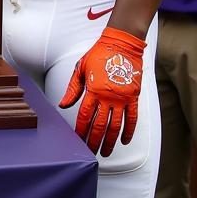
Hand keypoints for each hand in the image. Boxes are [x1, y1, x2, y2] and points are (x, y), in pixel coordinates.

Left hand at [58, 26, 145, 156]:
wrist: (122, 45)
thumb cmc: (98, 55)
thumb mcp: (80, 69)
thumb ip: (72, 89)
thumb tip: (63, 105)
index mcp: (93, 90)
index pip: (85, 116)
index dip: (81, 130)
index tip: (78, 140)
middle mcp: (108, 97)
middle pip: (100, 125)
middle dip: (94, 140)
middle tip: (91, 152)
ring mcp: (122, 99)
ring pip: (116, 126)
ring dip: (111, 141)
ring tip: (106, 152)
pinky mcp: (133, 98)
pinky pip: (132, 119)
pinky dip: (129, 131)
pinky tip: (124, 141)